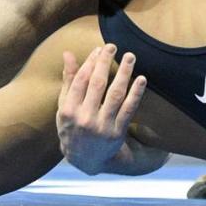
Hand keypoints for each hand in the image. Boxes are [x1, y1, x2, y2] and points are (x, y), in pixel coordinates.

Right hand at [57, 43, 146, 174]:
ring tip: (130, 56)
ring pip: (115, 94)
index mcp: (68, 110)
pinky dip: (136, 93)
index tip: (99, 49)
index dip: (91, 62)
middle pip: (98, 84)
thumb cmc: (72, 127)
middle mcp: (84, 118)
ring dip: (124, 73)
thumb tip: (67, 53)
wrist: (85, 159)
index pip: (81, 80)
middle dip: (105, 62)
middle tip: (113, 46)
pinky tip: (141, 79)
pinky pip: (129, 109)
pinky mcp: (117, 133)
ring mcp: (102, 126)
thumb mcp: (64, 107)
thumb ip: (68, 80)